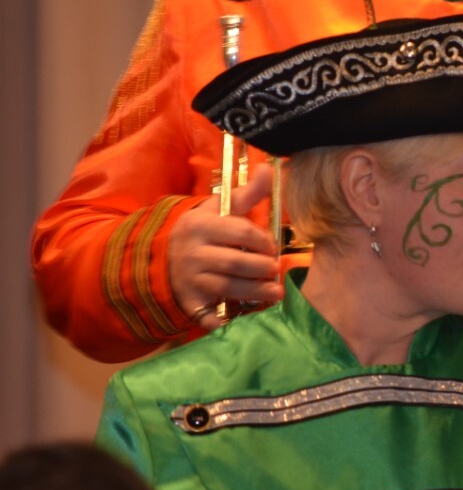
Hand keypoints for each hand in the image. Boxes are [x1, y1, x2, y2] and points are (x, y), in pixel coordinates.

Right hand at [170, 163, 283, 329]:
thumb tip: (267, 168)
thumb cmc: (201, 231)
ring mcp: (189, 279)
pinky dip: (227, 321)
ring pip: (227, 287)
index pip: (240, 233)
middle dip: (261, 268)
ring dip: (256, 292)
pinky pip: (209, 315)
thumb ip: (245, 193)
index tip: (271, 247)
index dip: (262, 241)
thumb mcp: (218, 209)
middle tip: (275, 269)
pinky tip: (247, 321)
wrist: (158, 256)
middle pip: (236, 262)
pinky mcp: (189, 302)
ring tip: (275, 292)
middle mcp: (193, 252)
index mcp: (201, 225)